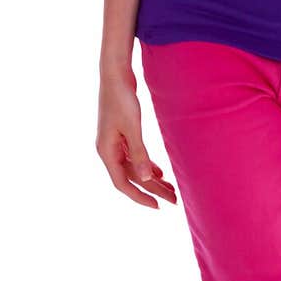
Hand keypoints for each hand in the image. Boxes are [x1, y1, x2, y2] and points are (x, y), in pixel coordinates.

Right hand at [98, 68, 176, 208]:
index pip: (122, 183)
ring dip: (152, 177)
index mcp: (106, 151)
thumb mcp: (132, 127)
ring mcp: (114, 142)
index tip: (158, 206)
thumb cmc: (121, 99)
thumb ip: (139, 153)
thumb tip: (147, 179)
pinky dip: (147, 164)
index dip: (139, 196)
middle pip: (131, 177)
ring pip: (134, 167)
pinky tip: (161, 171)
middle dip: (152, 189)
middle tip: (174, 200)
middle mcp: (108, 150)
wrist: (115, 73)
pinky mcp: (121, 133)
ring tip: (172, 188)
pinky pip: (134, 156)